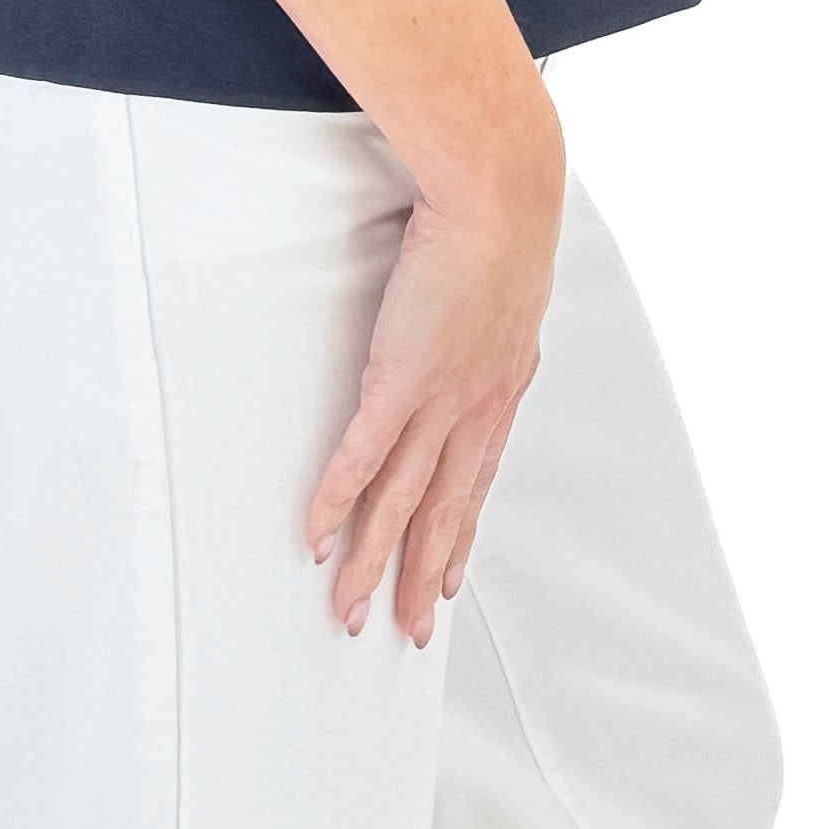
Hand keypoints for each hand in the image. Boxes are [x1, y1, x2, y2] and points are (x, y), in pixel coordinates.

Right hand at [303, 138, 564, 645]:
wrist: (500, 198)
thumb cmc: (507, 221)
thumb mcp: (513, 285)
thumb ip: (496, 321)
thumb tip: (492, 325)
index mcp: (501, 388)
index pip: (476, 482)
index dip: (458, 536)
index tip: (447, 580)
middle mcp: (473, 409)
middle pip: (440, 512)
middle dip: (419, 577)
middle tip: (406, 629)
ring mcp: (436, 401)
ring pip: (399, 504)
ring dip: (370, 562)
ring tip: (348, 608)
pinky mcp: (398, 380)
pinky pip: (360, 458)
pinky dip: (335, 502)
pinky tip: (315, 535)